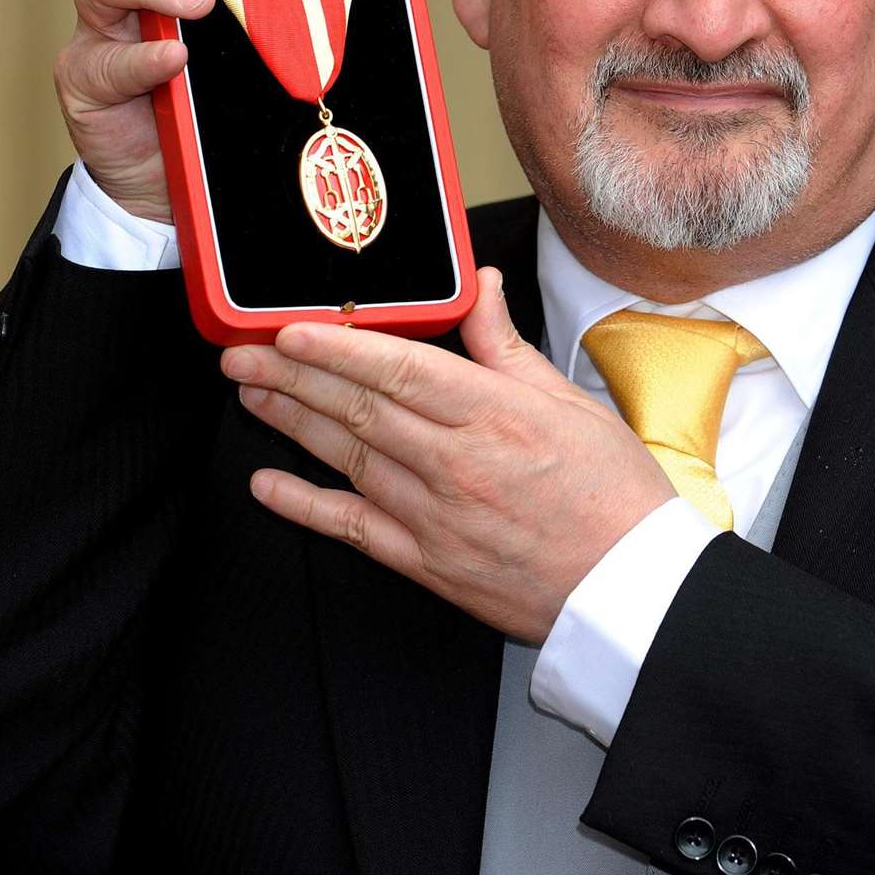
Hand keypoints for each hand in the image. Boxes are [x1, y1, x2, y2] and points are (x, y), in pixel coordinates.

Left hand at [221, 268, 674, 641]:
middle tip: (244, 354)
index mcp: (495, 415)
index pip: (401, 371)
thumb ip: (506, 345)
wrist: (630, 589)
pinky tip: (268, 486)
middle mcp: (456, 464)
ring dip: (292, 425)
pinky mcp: (427, 562)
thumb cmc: (611, 493)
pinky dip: (306, 506)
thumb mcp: (569, 400)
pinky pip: (354, 530)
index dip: (339, 348)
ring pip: (347, 459)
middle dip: (293, 377)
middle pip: (359, 410)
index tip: (291, 329)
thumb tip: (479, 285)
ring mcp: (436, 517)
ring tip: (251, 395)